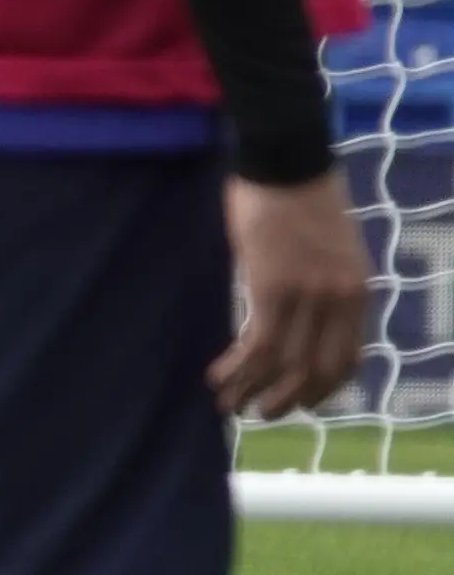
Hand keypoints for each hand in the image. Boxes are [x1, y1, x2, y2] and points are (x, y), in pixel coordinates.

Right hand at [215, 171, 368, 419]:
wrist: (285, 162)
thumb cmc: (298, 198)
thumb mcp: (328, 250)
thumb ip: (323, 286)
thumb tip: (303, 320)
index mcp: (357, 290)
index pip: (347, 358)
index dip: (322, 390)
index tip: (299, 403)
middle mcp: (340, 299)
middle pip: (315, 370)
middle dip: (286, 399)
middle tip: (260, 413)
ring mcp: (308, 295)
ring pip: (282, 363)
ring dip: (252, 389)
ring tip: (228, 404)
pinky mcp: (273, 287)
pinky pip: (257, 343)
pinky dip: (236, 367)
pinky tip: (217, 375)